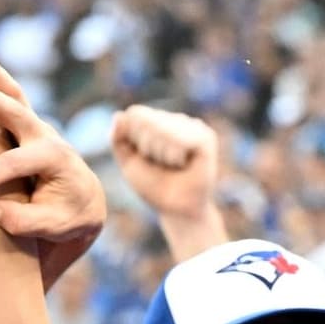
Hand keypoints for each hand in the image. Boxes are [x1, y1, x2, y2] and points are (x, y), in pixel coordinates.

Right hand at [0, 46, 105, 287]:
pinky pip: (11, 101)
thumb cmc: (68, 219)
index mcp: (55, 159)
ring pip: (15, 97)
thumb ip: (23, 220)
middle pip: (18, 112)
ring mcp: (38, 129)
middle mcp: (47, 137)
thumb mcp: (53, 227)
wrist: (84, 205)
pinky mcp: (27, 129)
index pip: (15, 164)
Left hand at [110, 106, 218, 222]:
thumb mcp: (128, 162)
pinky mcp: (205, 136)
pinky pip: (182, 139)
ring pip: (164, 130)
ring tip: (173, 165)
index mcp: (155, 121)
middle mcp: (174, 119)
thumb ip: (119, 139)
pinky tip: (184, 164)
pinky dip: (176, 156)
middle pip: (148, 122)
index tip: (144, 158)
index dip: (134, 141)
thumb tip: (119, 115)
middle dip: (148, 148)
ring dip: (163, 155)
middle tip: (160, 164)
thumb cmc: (152, 185)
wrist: (174, 208)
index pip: (134, 116)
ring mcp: (191, 126)